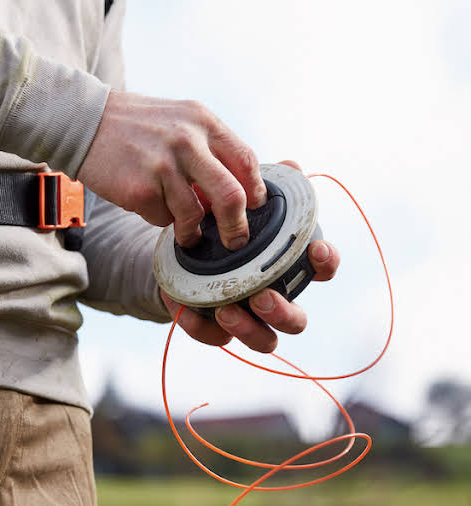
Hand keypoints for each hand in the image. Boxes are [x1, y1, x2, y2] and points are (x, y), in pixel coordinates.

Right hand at [78, 90, 266, 248]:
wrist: (86, 122)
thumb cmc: (137, 127)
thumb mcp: (180, 121)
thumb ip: (208, 150)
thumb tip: (234, 193)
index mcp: (203, 122)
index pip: (246, 162)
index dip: (255, 192)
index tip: (253, 210)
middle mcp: (187, 141)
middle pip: (231, 196)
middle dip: (236, 227)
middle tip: (235, 241)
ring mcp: (163, 165)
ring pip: (194, 215)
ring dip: (192, 231)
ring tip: (186, 232)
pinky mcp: (140, 189)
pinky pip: (163, 219)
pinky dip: (160, 219)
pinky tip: (148, 204)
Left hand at [160, 160, 339, 352]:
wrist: (180, 252)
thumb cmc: (224, 227)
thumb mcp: (241, 204)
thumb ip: (266, 188)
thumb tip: (292, 166)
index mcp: (288, 268)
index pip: (321, 270)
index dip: (325, 262)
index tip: (315, 248)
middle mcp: (275, 299)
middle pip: (296, 321)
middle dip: (282, 312)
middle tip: (261, 296)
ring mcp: (247, 319)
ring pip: (264, 340)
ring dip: (248, 329)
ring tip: (226, 309)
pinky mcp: (213, 328)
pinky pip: (213, 338)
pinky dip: (203, 327)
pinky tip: (188, 310)